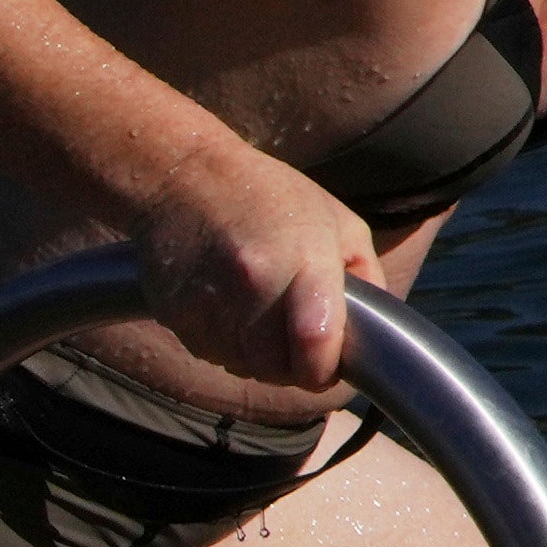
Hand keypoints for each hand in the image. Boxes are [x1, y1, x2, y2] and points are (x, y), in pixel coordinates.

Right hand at [138, 137, 388, 389]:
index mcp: (304, 257)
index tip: (330, 366)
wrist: (181, 177)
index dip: (325, 369)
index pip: (316, 342)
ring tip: (264, 314)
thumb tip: (372, 335)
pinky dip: (227, 344)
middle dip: (294, 366)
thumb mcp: (339, 222)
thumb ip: (366, 279)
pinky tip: (232, 308)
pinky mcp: (173, 312)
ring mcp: (208, 299)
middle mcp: (252, 282)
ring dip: (259, 356)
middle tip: (299, 341)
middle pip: (277, 369)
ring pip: (242, 366)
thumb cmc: (271, 197)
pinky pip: (211, 353)